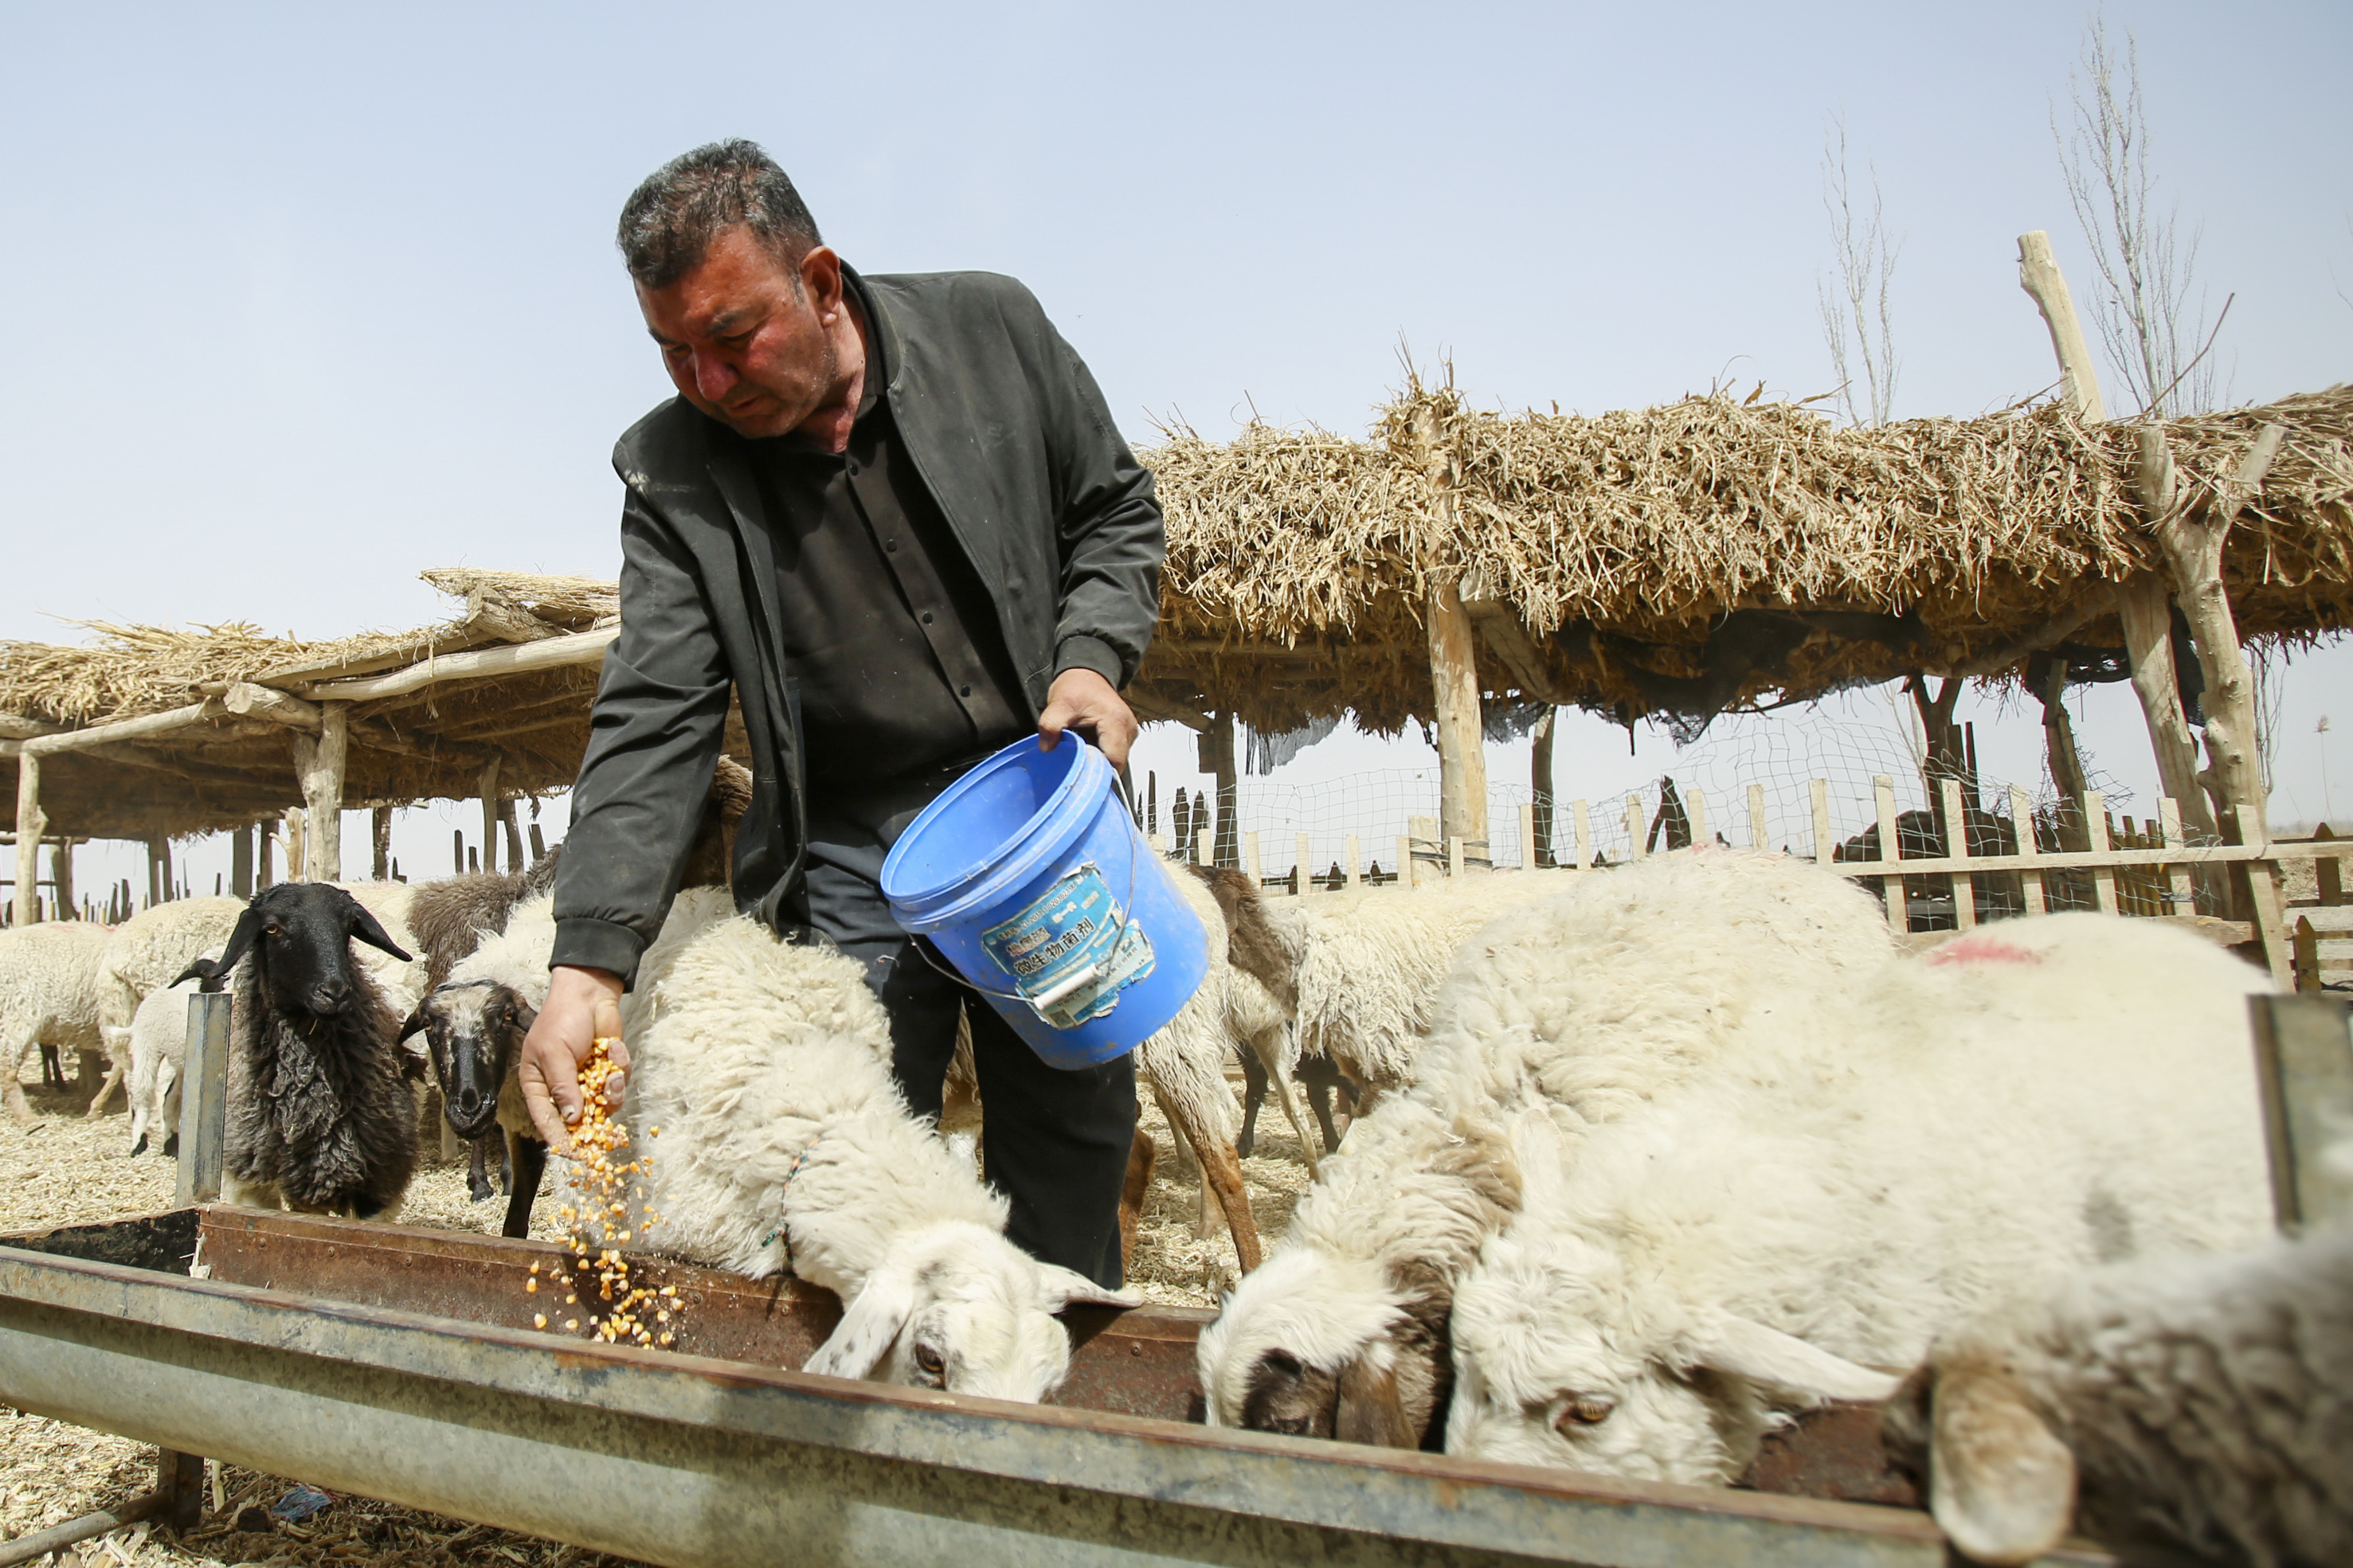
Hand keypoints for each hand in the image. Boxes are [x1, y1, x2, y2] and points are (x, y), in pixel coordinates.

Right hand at [519, 965, 626, 1151]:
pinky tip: (613, 1047)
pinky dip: (619, 1066)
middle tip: (608, 1135)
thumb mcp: (555, 1053)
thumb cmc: (562, 1019)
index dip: (559, 1139)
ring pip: (604, 1104)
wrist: (591, 992)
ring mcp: (587, 1080)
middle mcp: (563, 1087)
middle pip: (578, 1120)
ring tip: (611, 1071)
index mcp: (539, 1084)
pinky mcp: (608, 1071)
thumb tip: (571, 1119)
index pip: (547, 1119)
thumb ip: (564, 1087)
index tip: (572, 1155)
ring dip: (612, 1090)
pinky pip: (619, 1083)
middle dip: (595, 1122)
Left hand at [1038, 667, 1139, 769]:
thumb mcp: (1059, 703)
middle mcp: (1128, 727)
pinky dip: (1101, 753)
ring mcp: (1128, 731)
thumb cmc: (1077, 686)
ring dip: (1099, 760)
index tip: (1081, 775)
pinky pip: (1114, 752)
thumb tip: (1046, 747)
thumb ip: (1050, 725)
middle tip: (1077, 765)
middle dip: (1097, 768)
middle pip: (1117, 762)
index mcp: (1116, 721)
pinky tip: (1088, 747)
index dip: (1099, 772)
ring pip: (1116, 759)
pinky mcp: (1124, 733)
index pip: (1115, 760)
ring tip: (1082, 752)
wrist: (1086, 674)